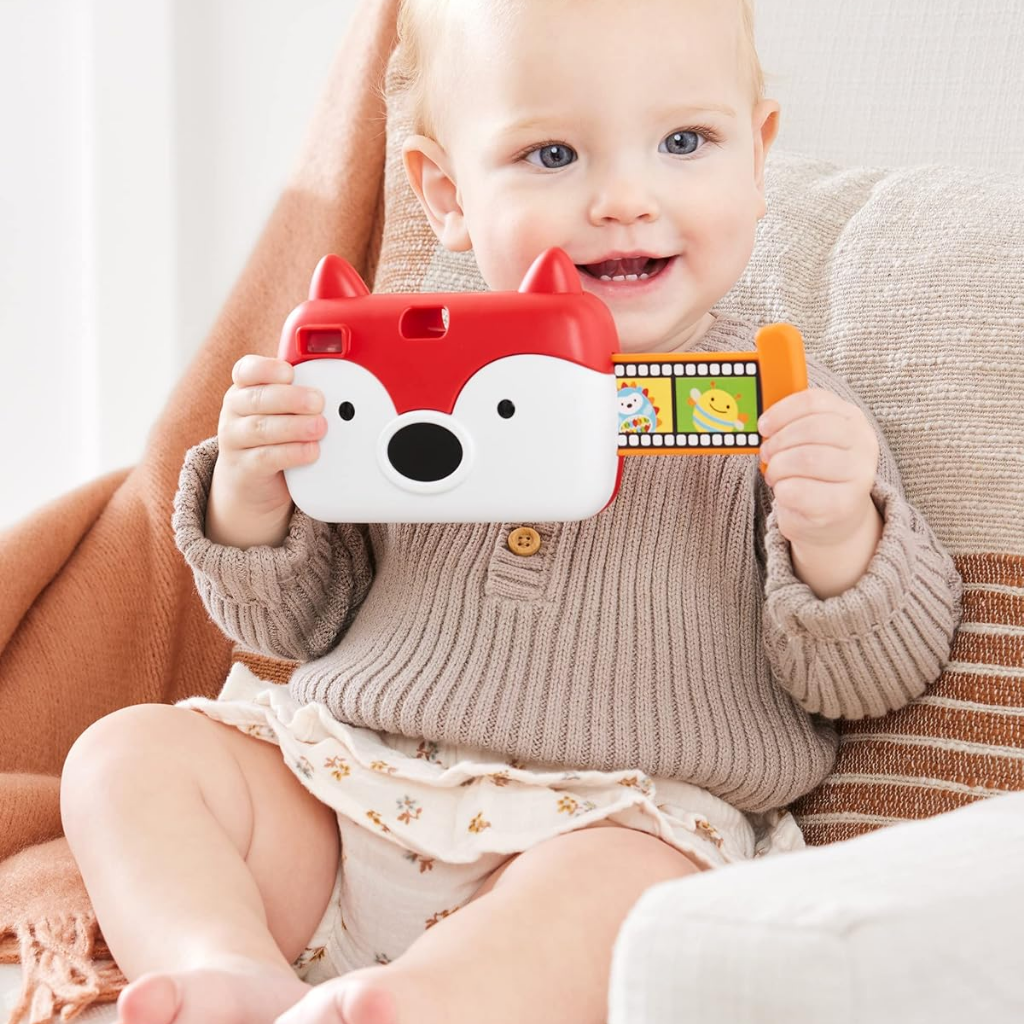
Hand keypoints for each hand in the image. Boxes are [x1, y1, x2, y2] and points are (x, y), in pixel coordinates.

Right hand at [206, 355, 325, 547]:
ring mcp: (234, 441)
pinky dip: (292, 453)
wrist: (253, 486)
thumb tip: (337, 394)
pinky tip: (311, 450)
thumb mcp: (282, 414)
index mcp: (245, 390)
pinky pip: (266, 457)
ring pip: (261, 428)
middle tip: (318, 402)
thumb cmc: (273, 440)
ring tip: (320, 427)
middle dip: (291, 398)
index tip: (290, 373)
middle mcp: (235, 412)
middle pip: (258, 399)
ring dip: (294, 426)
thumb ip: (300, 400)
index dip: (267, 369)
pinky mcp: (243, 468)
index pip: (247, 371)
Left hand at [758, 388, 878, 549]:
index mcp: (852, 419)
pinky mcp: (843, 504)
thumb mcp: (809, 441)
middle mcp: (863, 444)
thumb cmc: (816, 472)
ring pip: (805, 458)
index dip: (782, 412)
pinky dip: (781, 489)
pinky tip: (785, 491)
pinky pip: (798, 489)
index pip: (815, 401)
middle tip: (766, 454)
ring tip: (775, 474)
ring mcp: (858, 475)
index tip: (763, 426)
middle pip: (810, 429)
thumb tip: (764, 421)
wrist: (836, 516)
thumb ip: (792, 424)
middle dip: (778, 442)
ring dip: (778, 467)